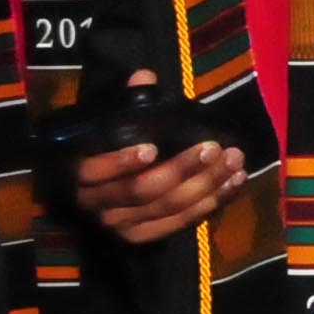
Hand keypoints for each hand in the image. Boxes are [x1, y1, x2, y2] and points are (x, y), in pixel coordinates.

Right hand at [71, 73, 244, 246]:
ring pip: (167, 207)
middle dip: (181, 169)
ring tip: (233, 161)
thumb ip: (126, 101)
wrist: (100, 188)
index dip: (121, 163)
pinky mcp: (142, 236)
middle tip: (213, 149)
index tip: (151, 148)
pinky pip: (179, 223)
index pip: (94, 171)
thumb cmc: (107, 147)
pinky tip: (234, 182)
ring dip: (205, 185)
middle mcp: (96, 203)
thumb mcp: (110, 123)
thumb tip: (144, 76)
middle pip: (141, 190)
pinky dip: (210, 203)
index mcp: (80, 173)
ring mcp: (120, 224)